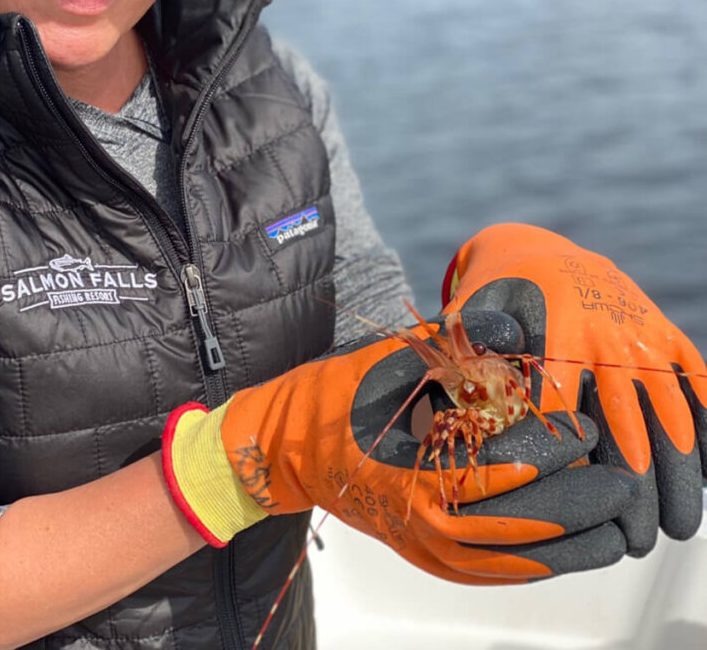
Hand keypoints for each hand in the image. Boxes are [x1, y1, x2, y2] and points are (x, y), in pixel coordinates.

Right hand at [162, 308, 634, 581]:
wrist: (286, 446)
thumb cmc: (339, 396)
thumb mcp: (394, 360)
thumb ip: (454, 347)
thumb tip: (514, 332)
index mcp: (419, 466)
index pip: (506, 466)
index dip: (555, 450)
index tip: (587, 434)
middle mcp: (424, 517)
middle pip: (522, 521)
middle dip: (579, 505)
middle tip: (619, 486)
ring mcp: (423, 544)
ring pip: (513, 558)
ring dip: (568, 547)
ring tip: (611, 530)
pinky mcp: (422, 555)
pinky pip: (488, 574)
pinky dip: (532, 567)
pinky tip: (563, 555)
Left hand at [442, 222, 706, 554]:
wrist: (534, 250)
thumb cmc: (491, 302)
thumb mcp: (468, 325)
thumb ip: (468, 371)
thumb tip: (470, 428)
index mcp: (553, 327)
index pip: (562, 407)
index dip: (566, 464)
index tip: (572, 513)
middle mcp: (605, 329)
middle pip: (625, 419)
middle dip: (633, 485)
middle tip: (639, 541)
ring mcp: (641, 330)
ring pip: (670, 409)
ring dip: (679, 471)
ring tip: (678, 527)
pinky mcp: (664, 332)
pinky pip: (697, 383)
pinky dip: (706, 428)